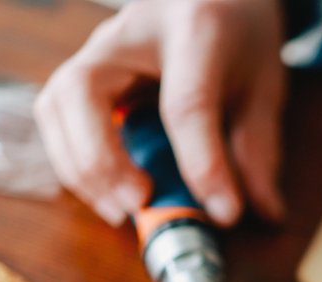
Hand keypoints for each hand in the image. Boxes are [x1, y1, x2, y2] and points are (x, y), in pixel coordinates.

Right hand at [35, 0, 285, 226]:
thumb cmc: (237, 33)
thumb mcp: (265, 84)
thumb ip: (260, 148)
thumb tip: (265, 212)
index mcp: (194, 27)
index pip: (187, 101)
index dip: (203, 163)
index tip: (224, 213)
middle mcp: (129, 31)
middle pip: (85, 91)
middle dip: (103, 160)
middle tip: (139, 205)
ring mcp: (97, 47)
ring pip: (56, 105)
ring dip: (80, 168)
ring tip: (121, 210)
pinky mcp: (81, 70)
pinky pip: (56, 117)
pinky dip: (73, 161)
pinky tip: (107, 191)